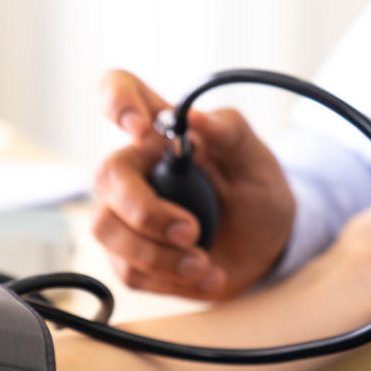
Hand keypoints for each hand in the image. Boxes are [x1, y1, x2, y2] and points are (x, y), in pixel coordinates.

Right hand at [93, 69, 295, 299]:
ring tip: (203, 263)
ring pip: (107, 229)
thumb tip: (198, 119)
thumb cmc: (256, 192)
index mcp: (161, 131)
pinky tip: (207, 276)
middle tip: (190, 231)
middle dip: (145, 211)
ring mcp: (126, 213)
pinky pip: (129, 271)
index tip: (140, 129)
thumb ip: (231, 133)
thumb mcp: (256, 160)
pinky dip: (172, 280)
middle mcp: (136, 168)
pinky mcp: (131, 256)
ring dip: (158, 256)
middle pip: (105, 175)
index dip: (116, 100)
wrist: (266, 248)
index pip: (119, 89)